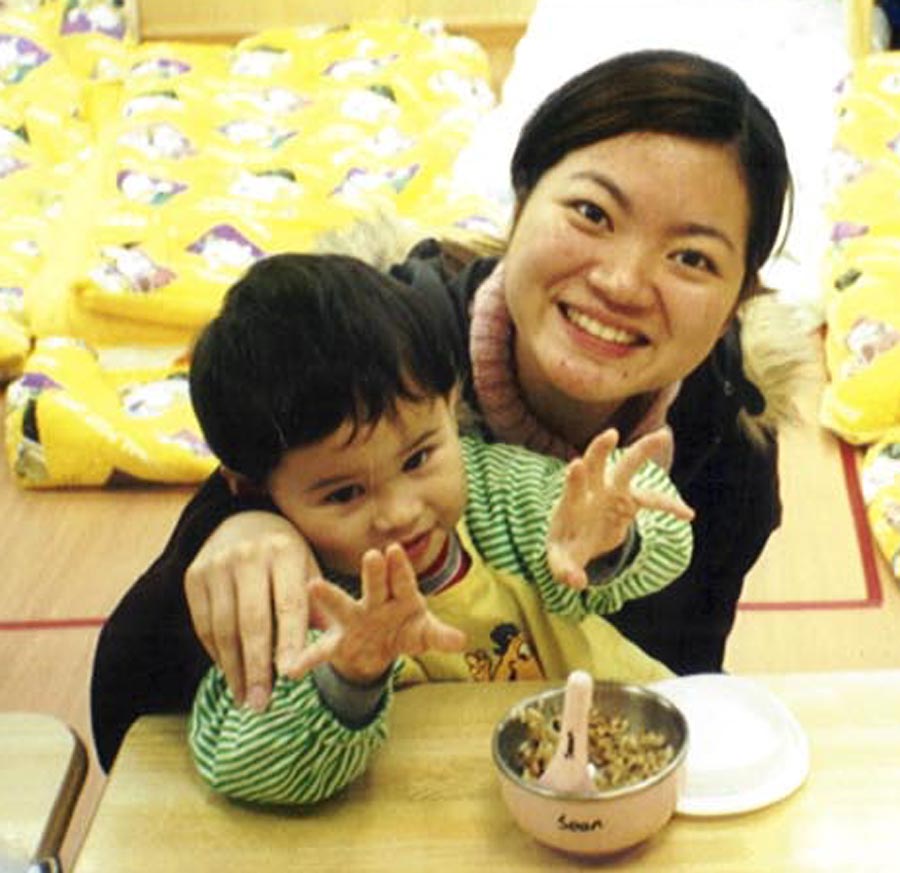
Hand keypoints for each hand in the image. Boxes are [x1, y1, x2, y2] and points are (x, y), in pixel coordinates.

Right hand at [184, 511, 322, 710]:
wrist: (244, 522)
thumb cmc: (287, 559)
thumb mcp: (308, 572)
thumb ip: (319, 609)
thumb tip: (328, 653)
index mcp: (285, 552)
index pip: (288, 604)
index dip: (289, 641)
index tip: (291, 676)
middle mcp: (248, 555)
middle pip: (252, 621)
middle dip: (257, 667)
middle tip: (261, 704)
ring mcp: (216, 564)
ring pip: (223, 627)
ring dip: (234, 669)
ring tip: (246, 699)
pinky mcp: (194, 575)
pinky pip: (203, 624)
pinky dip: (216, 654)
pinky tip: (230, 673)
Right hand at [290, 543, 466, 683]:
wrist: (378, 648)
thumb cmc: (406, 630)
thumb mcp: (424, 634)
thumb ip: (440, 636)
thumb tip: (463, 640)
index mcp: (400, 597)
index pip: (402, 580)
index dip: (400, 567)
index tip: (395, 549)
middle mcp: (375, 603)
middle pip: (376, 586)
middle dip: (375, 572)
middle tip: (373, 554)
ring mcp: (354, 620)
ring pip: (342, 606)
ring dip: (329, 596)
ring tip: (313, 586)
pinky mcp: (338, 642)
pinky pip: (321, 651)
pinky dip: (307, 659)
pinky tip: (293, 667)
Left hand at [547, 428, 693, 589]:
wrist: (577, 539)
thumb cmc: (565, 547)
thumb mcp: (560, 562)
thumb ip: (565, 571)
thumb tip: (577, 583)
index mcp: (572, 503)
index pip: (573, 487)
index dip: (575, 477)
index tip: (576, 465)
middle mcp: (592, 491)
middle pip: (596, 465)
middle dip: (601, 449)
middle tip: (610, 434)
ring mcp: (612, 492)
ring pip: (628, 468)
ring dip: (643, 451)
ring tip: (663, 435)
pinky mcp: (629, 500)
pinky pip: (652, 499)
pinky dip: (669, 505)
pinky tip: (687, 515)